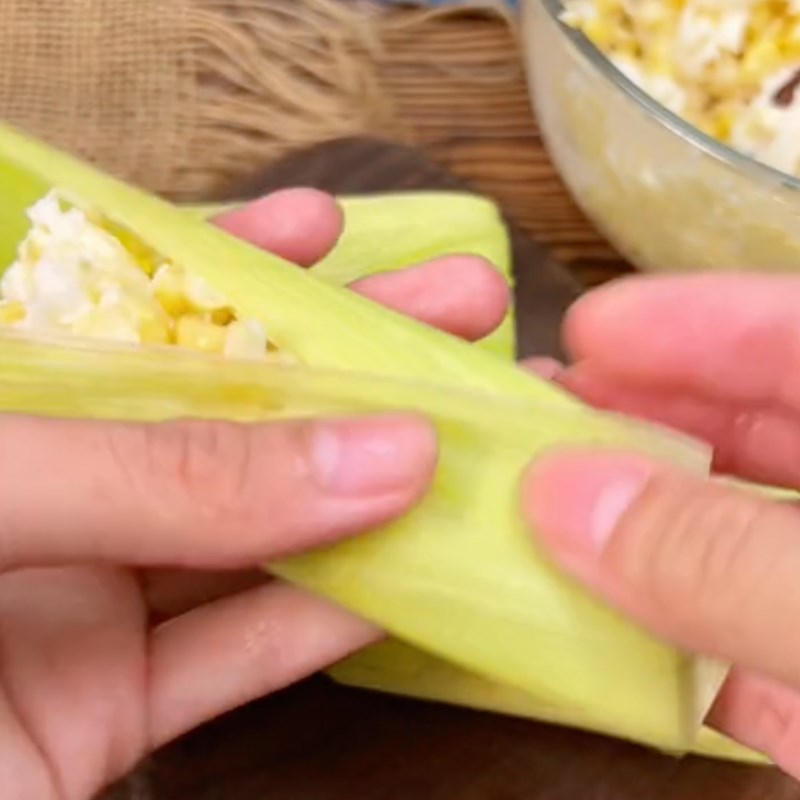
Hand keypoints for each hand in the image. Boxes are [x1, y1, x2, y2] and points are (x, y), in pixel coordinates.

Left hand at [0, 188, 508, 799]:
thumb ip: (168, 472)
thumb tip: (382, 452)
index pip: (115, 304)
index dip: (227, 255)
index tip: (325, 225)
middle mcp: (37, 491)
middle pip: (221, 409)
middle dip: (343, 358)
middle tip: (457, 314)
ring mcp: (76, 602)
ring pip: (250, 533)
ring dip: (365, 493)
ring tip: (470, 435)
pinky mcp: (107, 709)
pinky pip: (238, 652)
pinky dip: (328, 618)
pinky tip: (413, 577)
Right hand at [522, 275, 799, 776]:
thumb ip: (728, 559)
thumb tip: (565, 497)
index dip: (700, 322)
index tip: (589, 329)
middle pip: (766, 438)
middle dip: (650, 421)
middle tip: (544, 414)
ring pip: (740, 553)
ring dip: (638, 535)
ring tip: (539, 508)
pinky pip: (745, 664)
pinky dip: (671, 654)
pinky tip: (591, 635)